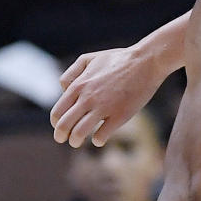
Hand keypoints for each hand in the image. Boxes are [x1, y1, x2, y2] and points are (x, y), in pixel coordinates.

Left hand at [51, 29, 177, 147]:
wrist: (145, 62)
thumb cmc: (117, 60)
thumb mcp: (88, 58)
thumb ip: (71, 73)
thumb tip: (64, 90)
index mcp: (78, 85)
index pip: (58, 112)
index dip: (55, 123)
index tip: (60, 127)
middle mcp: (87, 98)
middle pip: (64, 125)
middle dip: (60, 136)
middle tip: (62, 139)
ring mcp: (103, 108)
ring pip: (79, 133)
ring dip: (75, 141)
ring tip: (77, 142)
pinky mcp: (119, 116)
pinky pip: (101, 136)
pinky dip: (97, 140)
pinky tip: (100, 137)